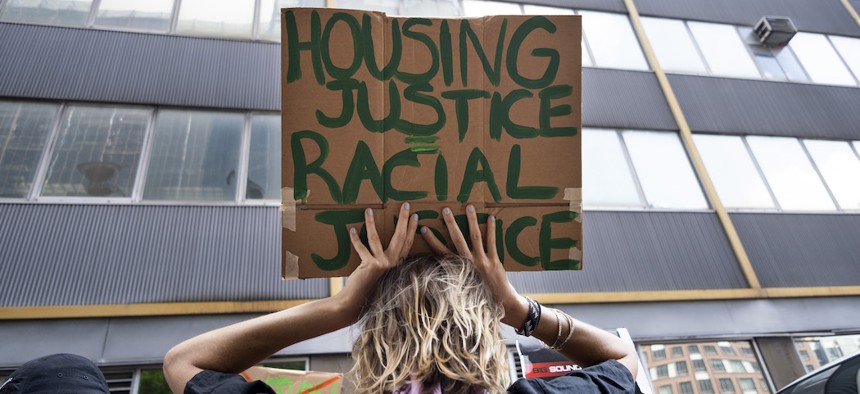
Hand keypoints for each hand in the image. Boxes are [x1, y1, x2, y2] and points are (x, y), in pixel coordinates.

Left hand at [337, 203, 417, 319]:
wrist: (356, 304)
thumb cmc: (368, 289)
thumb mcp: (382, 274)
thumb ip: (387, 263)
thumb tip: (385, 249)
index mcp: (398, 265)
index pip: (408, 243)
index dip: (412, 229)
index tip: (415, 216)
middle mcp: (393, 264)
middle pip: (400, 237)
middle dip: (403, 219)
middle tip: (406, 205)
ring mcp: (382, 265)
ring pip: (377, 239)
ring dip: (372, 223)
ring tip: (369, 210)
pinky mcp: (370, 266)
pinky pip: (361, 248)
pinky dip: (355, 239)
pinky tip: (352, 229)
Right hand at [420, 205, 528, 327]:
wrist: (501, 305)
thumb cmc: (479, 298)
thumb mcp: (462, 288)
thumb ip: (452, 278)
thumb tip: (438, 271)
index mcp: (457, 270)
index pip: (440, 252)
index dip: (431, 240)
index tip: (423, 228)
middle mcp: (468, 264)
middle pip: (457, 240)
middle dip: (450, 224)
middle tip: (445, 209)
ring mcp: (481, 262)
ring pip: (475, 237)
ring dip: (472, 221)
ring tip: (469, 206)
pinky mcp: (494, 262)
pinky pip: (492, 242)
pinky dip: (491, 230)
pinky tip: (492, 218)